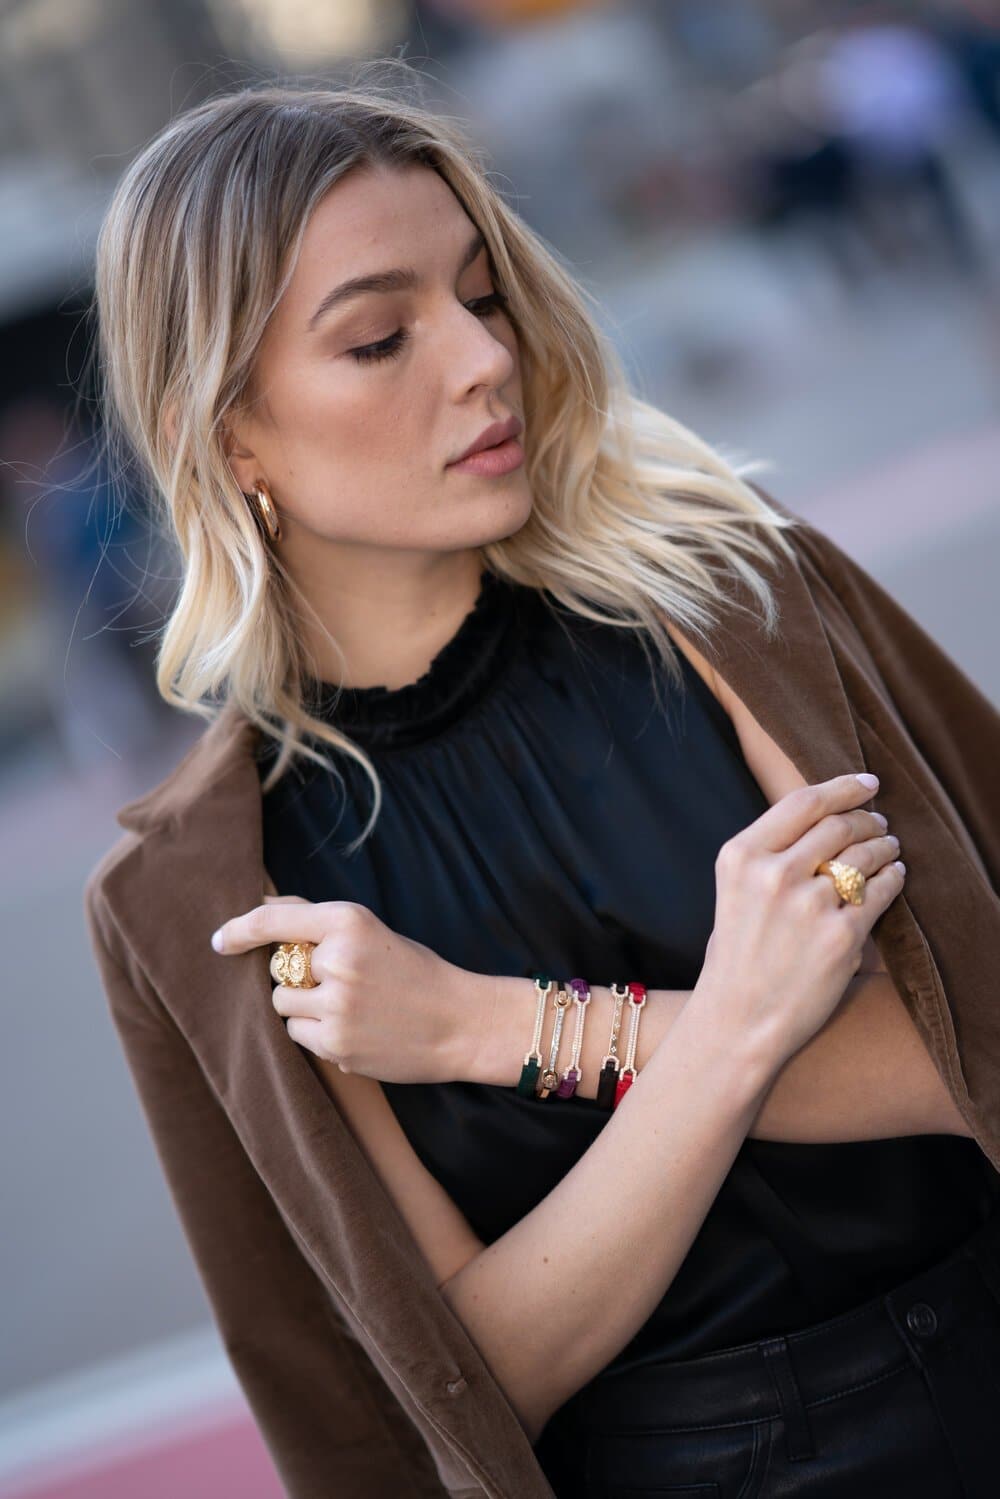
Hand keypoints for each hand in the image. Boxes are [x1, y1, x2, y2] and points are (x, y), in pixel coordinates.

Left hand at [210, 894, 477, 1082]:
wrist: (460, 1022)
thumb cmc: (414, 973)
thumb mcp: (372, 932)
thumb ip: (319, 922)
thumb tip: (261, 909)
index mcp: (350, 920)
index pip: (275, 919)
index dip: (240, 929)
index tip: (219, 940)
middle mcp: (339, 958)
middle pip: (278, 968)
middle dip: (296, 976)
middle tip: (339, 983)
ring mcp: (336, 1003)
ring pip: (283, 1003)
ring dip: (303, 1007)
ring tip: (348, 1008)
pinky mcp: (335, 1043)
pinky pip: (297, 1034)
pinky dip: (315, 1033)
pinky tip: (354, 1030)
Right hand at [695, 772, 905, 1071]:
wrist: (739, 1021)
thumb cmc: (737, 957)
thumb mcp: (734, 891)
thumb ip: (770, 854)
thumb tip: (825, 822)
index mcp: (741, 856)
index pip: (803, 802)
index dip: (843, 786)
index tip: (867, 783)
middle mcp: (773, 874)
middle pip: (839, 824)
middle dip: (868, 819)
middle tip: (880, 823)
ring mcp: (809, 905)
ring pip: (865, 854)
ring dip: (885, 847)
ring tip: (890, 849)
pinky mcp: (841, 936)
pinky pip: (880, 892)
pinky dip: (893, 879)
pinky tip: (893, 876)